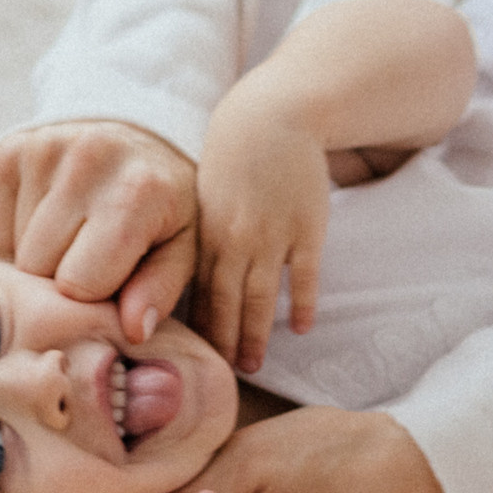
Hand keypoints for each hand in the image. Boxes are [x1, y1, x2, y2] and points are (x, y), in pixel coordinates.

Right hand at [0, 120, 197, 344]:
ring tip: (76, 236)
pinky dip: (21, 232)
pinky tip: (55, 217)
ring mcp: (42, 148)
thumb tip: (133, 330)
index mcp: (135, 192)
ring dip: (41, 255)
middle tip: (92, 261)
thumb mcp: (181, 250)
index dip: (92, 299)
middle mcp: (86, 160)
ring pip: (15, 250)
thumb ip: (160, 290)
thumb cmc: (165, 207)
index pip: (78, 285)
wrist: (142, 138)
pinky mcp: (10, 148)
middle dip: (61, 279)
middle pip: (38, 268)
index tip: (110, 285)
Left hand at [194, 97, 329, 372]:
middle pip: (226, 303)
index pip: (198, 291)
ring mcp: (273, 235)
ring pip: (261, 296)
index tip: (194, 355)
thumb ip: (200, 234)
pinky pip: (304, 274)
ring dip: (255, 334)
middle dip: (222, 341)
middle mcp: (235, 239)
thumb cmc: (234, 154)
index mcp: (206, 231)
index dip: (197, 326)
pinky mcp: (307, 228)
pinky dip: (302, 303)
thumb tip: (184, 272)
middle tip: (222, 374)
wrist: (274, 117)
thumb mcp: (204, 191)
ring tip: (252, 365)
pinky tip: (302, 328)